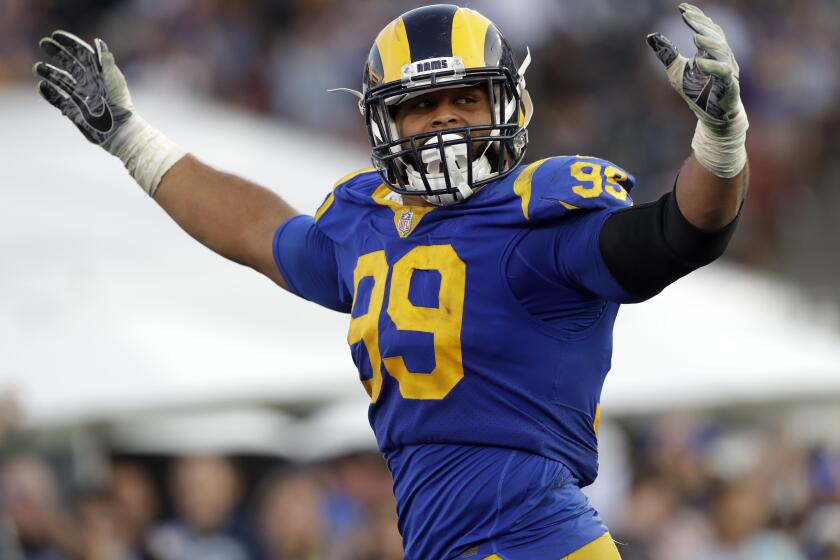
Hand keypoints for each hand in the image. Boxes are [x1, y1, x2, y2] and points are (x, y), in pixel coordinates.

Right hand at [34, 31, 132, 147]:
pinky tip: (42, 86)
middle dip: (57, 53)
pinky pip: (58, 99)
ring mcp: (80, 97)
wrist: (119, 132)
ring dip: (49, 73)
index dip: (70, 43)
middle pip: (69, 64)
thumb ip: (105, 63)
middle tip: (43, 43)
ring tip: (37, 68)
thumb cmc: (120, 106)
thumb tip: (98, 42)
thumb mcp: (113, 81)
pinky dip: (49, 93)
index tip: (55, 35)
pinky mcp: (74, 111)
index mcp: (98, 74)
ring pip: (61, 81)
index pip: (82, 54)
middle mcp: (88, 83)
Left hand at [647, 3, 743, 129]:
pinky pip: (724, 73)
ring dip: (709, 43)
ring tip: (695, 36)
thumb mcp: (676, 70)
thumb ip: (667, 53)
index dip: (696, 17)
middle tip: (686, 15)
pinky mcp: (729, 87)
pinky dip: (712, 67)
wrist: (712, 117)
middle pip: (715, 36)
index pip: (707, 28)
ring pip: (722, 52)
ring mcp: (728, 71)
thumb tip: (651, 36)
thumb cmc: (697, 92)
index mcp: (711, 51)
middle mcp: (722, 58)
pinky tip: (698, 62)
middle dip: (701, 25)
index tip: (682, 8)